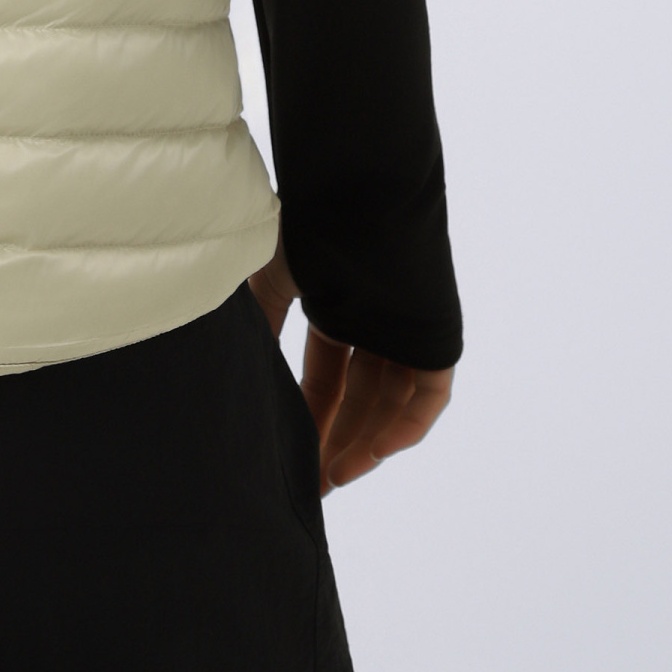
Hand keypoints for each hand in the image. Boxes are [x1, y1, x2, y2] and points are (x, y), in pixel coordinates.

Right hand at [248, 238, 452, 493]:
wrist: (354, 189)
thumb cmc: (309, 223)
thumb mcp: (272, 280)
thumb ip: (261, 325)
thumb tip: (235, 369)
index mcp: (339, 306)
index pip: (327, 377)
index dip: (310, 416)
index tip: (291, 455)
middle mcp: (376, 321)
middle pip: (359, 397)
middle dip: (335, 440)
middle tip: (312, 482)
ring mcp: (407, 329)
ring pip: (391, 402)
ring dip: (365, 442)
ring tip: (333, 476)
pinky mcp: (436, 334)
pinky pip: (428, 394)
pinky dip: (405, 427)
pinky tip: (374, 453)